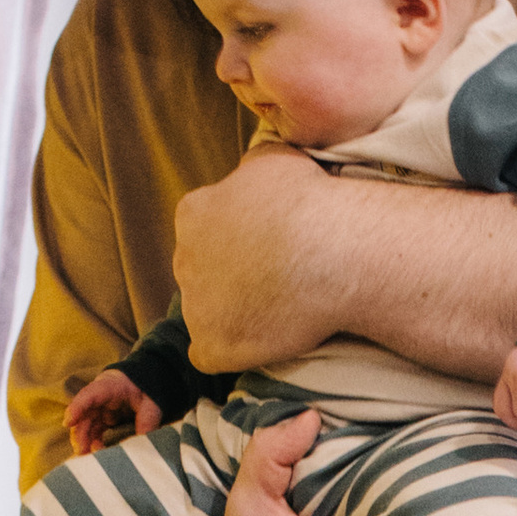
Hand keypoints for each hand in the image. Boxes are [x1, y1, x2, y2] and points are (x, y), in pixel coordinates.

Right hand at [65, 369, 159, 453]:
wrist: (143, 386)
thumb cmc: (144, 390)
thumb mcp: (151, 403)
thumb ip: (148, 420)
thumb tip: (143, 442)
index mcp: (110, 386)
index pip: (90, 394)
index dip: (77, 407)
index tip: (68, 422)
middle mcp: (99, 398)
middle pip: (83, 415)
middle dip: (80, 435)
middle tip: (82, 453)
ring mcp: (98, 410)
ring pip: (85, 426)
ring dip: (85, 443)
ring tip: (91, 458)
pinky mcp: (101, 420)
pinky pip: (92, 433)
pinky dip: (93, 444)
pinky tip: (98, 454)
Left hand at [171, 143, 339, 370]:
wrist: (332, 252)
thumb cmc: (309, 201)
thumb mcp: (274, 160)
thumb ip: (249, 172)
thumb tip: (249, 178)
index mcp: (193, 214)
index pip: (202, 230)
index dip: (235, 241)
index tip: (265, 248)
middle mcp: (184, 258)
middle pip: (201, 271)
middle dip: (229, 276)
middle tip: (273, 280)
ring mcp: (196, 305)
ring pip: (204, 313)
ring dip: (232, 314)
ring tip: (276, 312)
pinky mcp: (213, 344)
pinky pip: (209, 354)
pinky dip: (230, 351)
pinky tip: (257, 343)